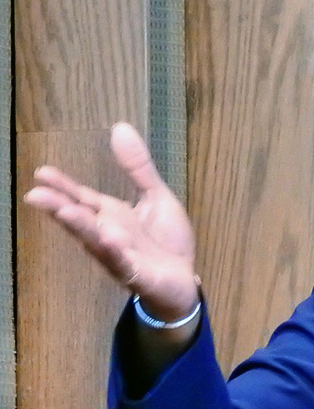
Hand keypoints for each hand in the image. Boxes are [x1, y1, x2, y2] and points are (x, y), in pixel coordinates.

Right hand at [23, 122, 198, 320]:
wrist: (184, 280)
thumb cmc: (164, 241)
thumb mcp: (155, 196)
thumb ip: (138, 168)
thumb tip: (120, 127)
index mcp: (111, 215)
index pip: (81, 198)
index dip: (63, 186)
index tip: (41, 172)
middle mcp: (108, 235)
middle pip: (81, 220)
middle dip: (59, 208)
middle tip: (34, 195)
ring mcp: (120, 256)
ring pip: (97, 242)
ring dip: (81, 228)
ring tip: (64, 212)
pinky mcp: (137, 274)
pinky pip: (124, 263)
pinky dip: (116, 252)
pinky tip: (109, 239)